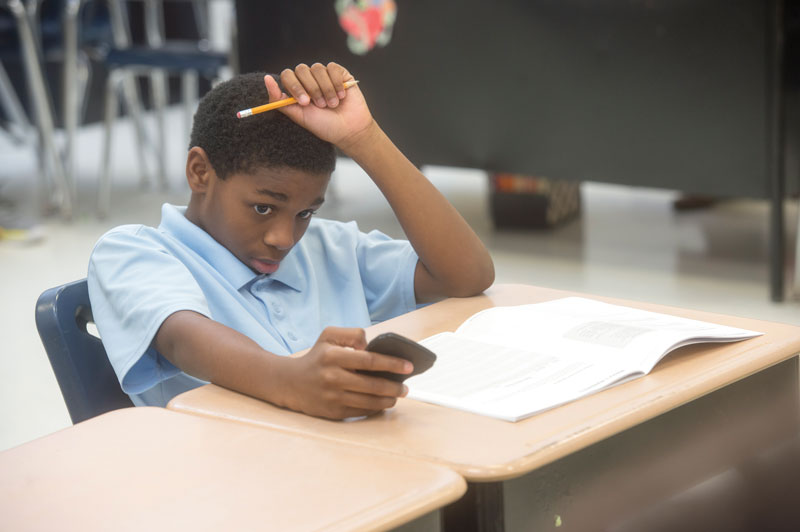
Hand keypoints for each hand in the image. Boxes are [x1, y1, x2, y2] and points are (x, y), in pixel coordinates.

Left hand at [264, 62, 375, 149]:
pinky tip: (341, 96)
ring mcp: (324, 75)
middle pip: (301, 69)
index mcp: (297, 89)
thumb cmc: (324, 126)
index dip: (295, 86)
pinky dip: (336, 84)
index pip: (287, 75)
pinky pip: (332, 68)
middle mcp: (309, 80)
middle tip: (320, 105)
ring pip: (317, 68)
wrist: (349, 130)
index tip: (305, 102)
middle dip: (311, 89)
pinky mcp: (340, 73)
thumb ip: (280, 100)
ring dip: (325, 89)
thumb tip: (266, 79)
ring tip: (332, 104)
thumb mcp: (298, 116)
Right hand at [279, 327, 411, 419]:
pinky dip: (375, 408)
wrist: (290, 383)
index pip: (369, 360)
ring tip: (397, 396)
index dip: (392, 364)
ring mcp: (332, 397)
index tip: (408, 366)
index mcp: (333, 356)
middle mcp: (332, 378)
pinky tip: (382, 403)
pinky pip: (361, 411)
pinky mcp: (333, 412)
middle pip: (373, 385)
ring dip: (388, 400)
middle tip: (406, 387)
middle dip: (395, 387)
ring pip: (369, 401)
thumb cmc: (316, 357)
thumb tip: (370, 346)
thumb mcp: (328, 336)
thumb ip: (352, 334)